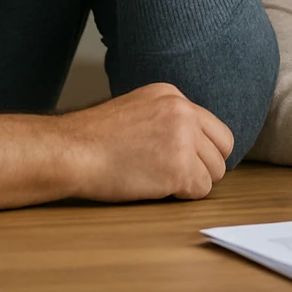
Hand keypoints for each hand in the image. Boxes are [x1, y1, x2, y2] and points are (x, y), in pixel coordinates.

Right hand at [58, 82, 233, 201]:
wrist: (69, 152)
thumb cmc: (92, 140)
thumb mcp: (136, 110)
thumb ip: (167, 119)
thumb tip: (194, 142)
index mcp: (173, 96)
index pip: (214, 127)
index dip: (203, 149)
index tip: (186, 160)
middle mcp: (183, 112)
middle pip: (222, 148)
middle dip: (205, 166)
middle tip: (178, 176)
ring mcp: (184, 139)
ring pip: (215, 172)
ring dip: (193, 182)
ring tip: (160, 181)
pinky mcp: (179, 167)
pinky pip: (201, 190)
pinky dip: (183, 196)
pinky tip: (157, 189)